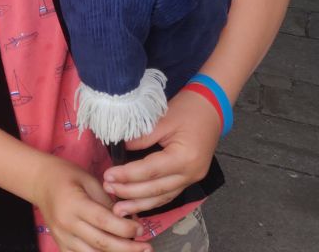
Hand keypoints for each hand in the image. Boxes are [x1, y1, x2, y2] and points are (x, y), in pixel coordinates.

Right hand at [31, 154, 151, 251]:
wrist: (39, 181)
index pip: (104, 221)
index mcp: (74, 203)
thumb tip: (131, 220)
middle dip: (127, 248)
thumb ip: (108, 201)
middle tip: (147, 247)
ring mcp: (62, 237)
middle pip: (101, 243)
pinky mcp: (61, 245)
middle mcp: (66, 223)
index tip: (141, 229)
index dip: (125, 229)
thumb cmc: (66, 175)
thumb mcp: (89, 180)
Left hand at [102, 89, 220, 216]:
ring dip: (140, 204)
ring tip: (119, 210)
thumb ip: (142, 137)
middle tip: (108, 190)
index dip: (127, 175)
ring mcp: (192, 178)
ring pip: (163, 198)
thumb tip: (121, 149)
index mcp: (184, 158)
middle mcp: (190, 174)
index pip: (150, 171)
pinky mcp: (189, 178)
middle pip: (156, 189)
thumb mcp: (162, 119)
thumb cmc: (187, 109)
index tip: (108, 175)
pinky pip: (168, 194)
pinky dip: (152, 200)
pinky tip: (138, 204)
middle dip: (130, 193)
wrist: (210, 107)